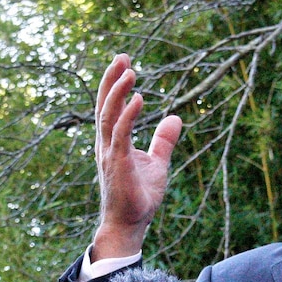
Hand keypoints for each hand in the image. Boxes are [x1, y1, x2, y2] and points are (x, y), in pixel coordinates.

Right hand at [92, 54, 181, 259]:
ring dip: (117, 92)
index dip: (114, 84)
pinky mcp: (117, 164)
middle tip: (122, 56)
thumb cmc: (139, 197)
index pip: (110, 107)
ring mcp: (109, 154)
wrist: (130, 224)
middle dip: (111, 80)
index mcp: (113, 143)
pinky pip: (120, 134)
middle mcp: (106, 145)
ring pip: (109, 116)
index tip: (124, 62)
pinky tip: (138, 99)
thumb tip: (177, 118)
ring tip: (130, 71)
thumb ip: (164, 141)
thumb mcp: (157, 163)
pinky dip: (128, 115)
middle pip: (104, 105)